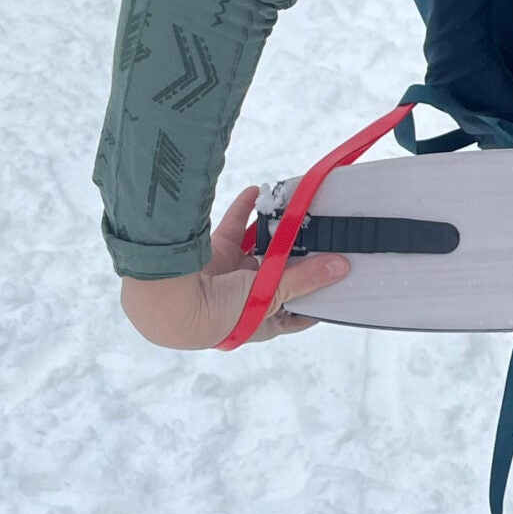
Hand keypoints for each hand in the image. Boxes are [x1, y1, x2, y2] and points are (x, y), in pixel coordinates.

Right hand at [119, 186, 349, 348]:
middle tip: (323, 234)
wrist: (170, 302)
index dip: (317, 300)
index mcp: (262, 320)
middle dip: (299, 256)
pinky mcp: (216, 253)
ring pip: (259, 249)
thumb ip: (305, 278)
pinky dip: (245, 210)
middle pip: (281, 275)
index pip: (296, 315)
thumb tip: (342, 268)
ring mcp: (231, 275)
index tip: (339, 282)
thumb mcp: (270, 295)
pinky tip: (257, 192)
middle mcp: (248, 298)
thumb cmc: (219, 314)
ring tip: (296, 212)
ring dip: (275, 232)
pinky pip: (234, 228)